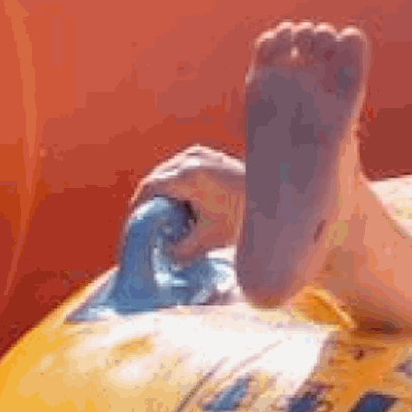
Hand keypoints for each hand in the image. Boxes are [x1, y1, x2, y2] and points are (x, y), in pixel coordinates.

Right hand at [131, 145, 247, 261]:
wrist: (277, 198)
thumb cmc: (245, 219)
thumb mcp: (210, 239)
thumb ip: (182, 251)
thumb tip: (163, 257)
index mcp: (188, 175)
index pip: (149, 189)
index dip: (138, 208)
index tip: (134, 225)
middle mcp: (191, 158)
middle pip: (157, 179)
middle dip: (149, 202)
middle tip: (146, 225)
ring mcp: (201, 153)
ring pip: (168, 173)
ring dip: (163, 193)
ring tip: (163, 217)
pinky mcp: (209, 155)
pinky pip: (183, 168)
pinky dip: (178, 185)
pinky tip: (182, 205)